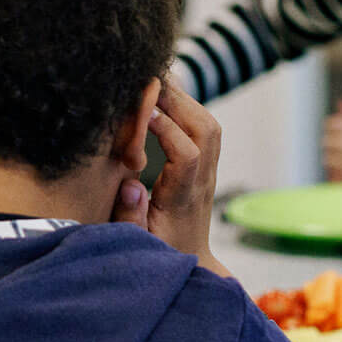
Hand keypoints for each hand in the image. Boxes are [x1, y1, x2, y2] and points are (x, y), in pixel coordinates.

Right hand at [118, 81, 227, 273]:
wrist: (192, 263)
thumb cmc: (159, 253)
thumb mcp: (138, 243)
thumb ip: (131, 216)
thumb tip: (132, 185)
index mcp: (184, 199)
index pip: (188, 154)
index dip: (167, 128)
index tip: (142, 112)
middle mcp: (203, 182)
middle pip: (206, 129)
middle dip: (179, 100)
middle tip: (146, 78)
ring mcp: (209, 173)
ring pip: (210, 125)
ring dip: (185, 100)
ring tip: (154, 83)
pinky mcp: (207, 168)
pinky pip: (205, 129)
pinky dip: (187, 109)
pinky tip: (163, 99)